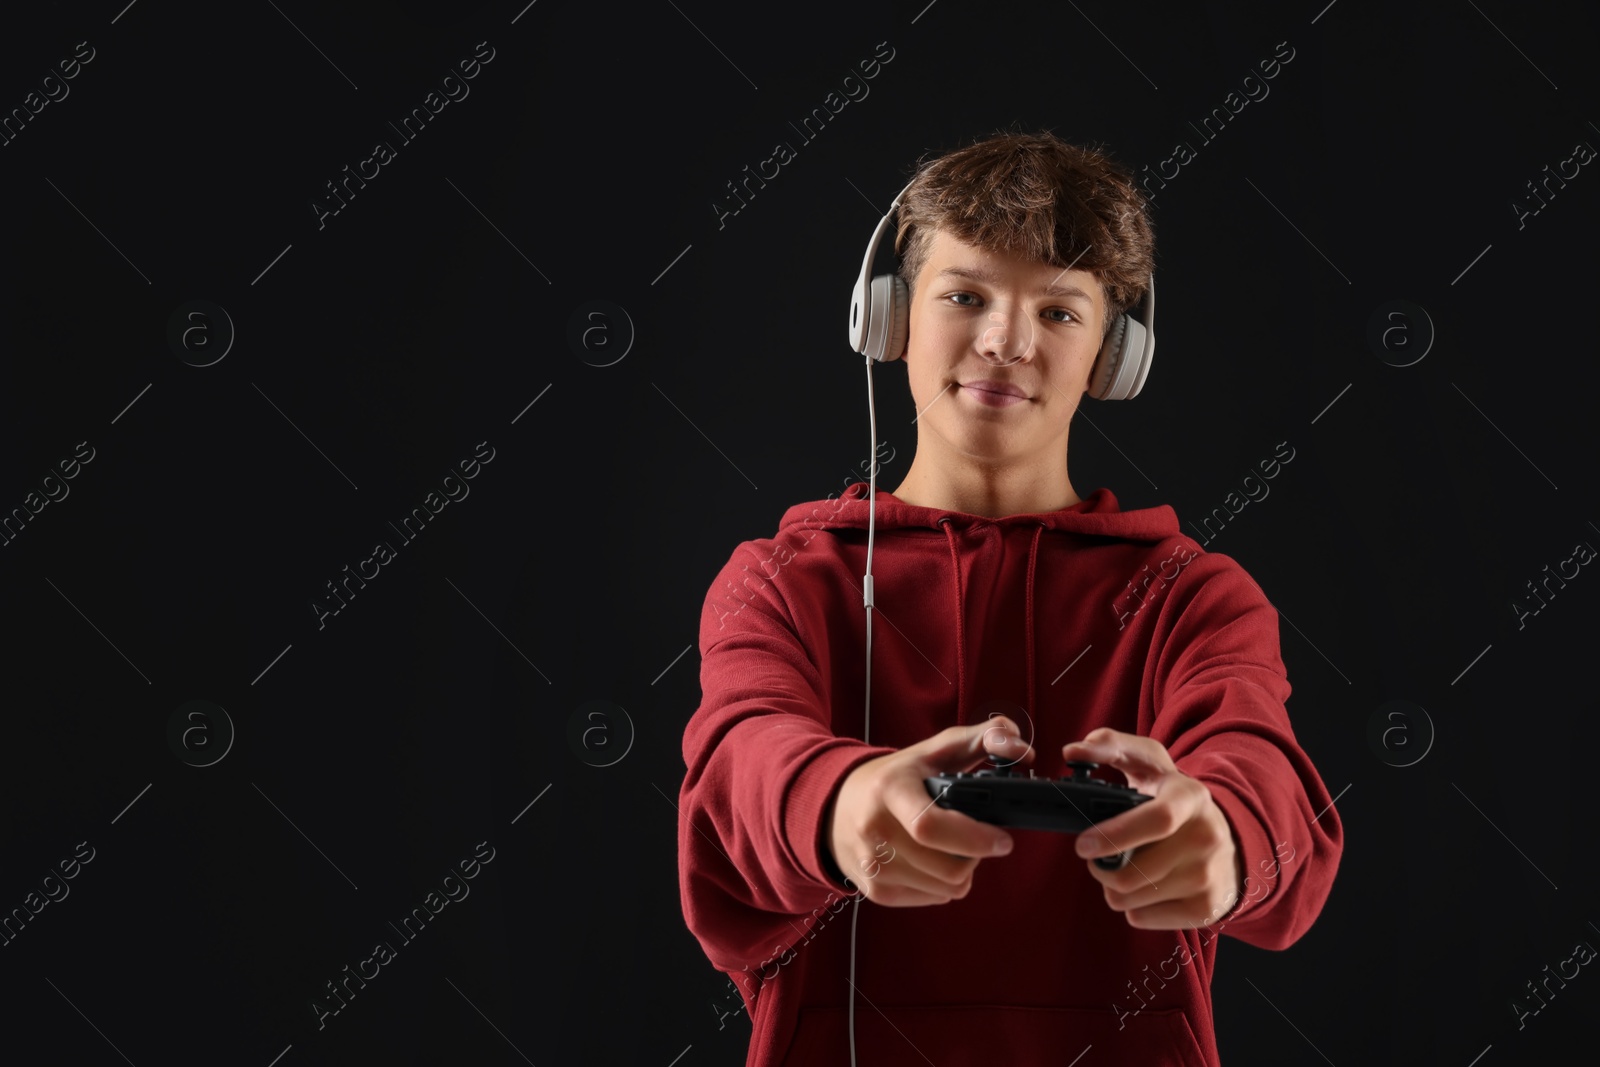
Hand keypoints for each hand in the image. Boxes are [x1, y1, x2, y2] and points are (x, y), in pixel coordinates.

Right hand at [826, 717, 1032, 905]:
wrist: (836, 805)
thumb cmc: (895, 776)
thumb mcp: (934, 749)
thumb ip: (983, 738)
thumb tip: (1022, 748)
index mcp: (889, 790)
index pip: (929, 826)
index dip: (974, 839)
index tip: (1003, 839)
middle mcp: (875, 831)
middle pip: (948, 868)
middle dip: (976, 856)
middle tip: (980, 838)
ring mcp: (873, 866)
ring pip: (947, 889)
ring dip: (963, 871)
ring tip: (954, 847)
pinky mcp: (876, 891)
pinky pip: (934, 899)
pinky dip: (944, 883)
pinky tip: (934, 860)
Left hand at [1061, 727, 1242, 929]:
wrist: (1227, 839)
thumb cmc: (1173, 797)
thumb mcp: (1150, 762)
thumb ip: (1111, 745)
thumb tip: (1073, 751)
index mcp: (1191, 797)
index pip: (1159, 820)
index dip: (1115, 835)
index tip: (1082, 844)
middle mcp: (1206, 837)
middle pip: (1133, 873)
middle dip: (1100, 869)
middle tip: (1095, 856)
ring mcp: (1208, 877)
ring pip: (1130, 899)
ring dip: (1112, 887)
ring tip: (1123, 868)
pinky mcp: (1206, 909)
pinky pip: (1141, 918)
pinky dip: (1132, 906)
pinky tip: (1145, 887)